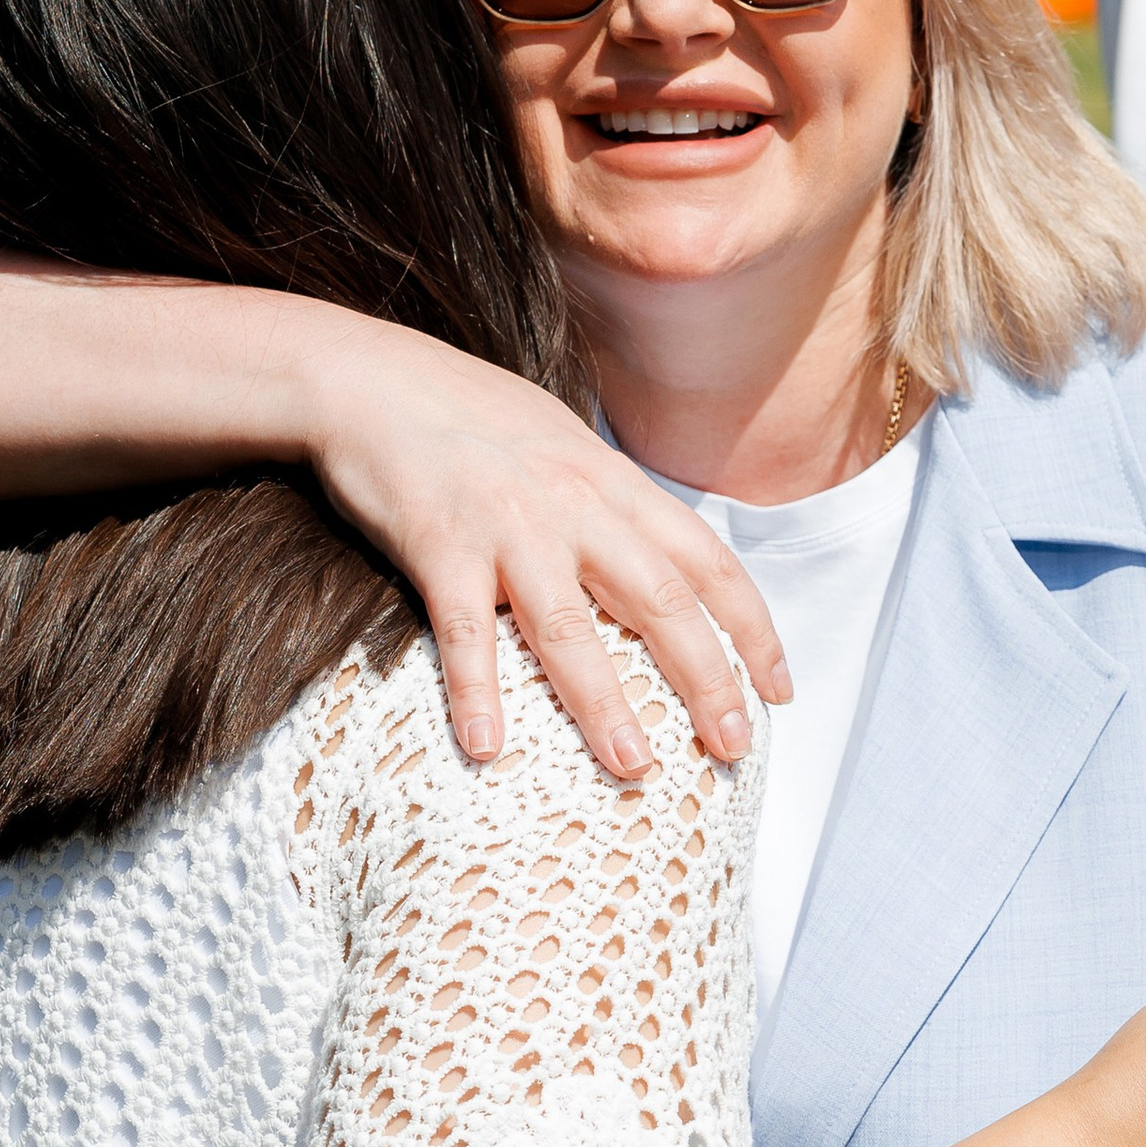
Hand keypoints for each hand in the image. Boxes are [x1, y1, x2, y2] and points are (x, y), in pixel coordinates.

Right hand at [301, 309, 791, 775]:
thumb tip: (654, 552)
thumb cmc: (466, 413)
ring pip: (569, 629)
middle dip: (707, 680)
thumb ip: (608, 498)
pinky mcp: (439, 545)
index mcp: (612, 483)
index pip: (706, 561)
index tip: (778, 691)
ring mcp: (508, 527)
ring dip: (605, 705)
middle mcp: (574, 505)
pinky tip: (487, 749)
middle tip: (732, 747)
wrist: (367, 377)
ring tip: (635, 768)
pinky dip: (476, 692)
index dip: (752, 629)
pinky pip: (465, 632)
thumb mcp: (561, 442)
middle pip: (660, 602)